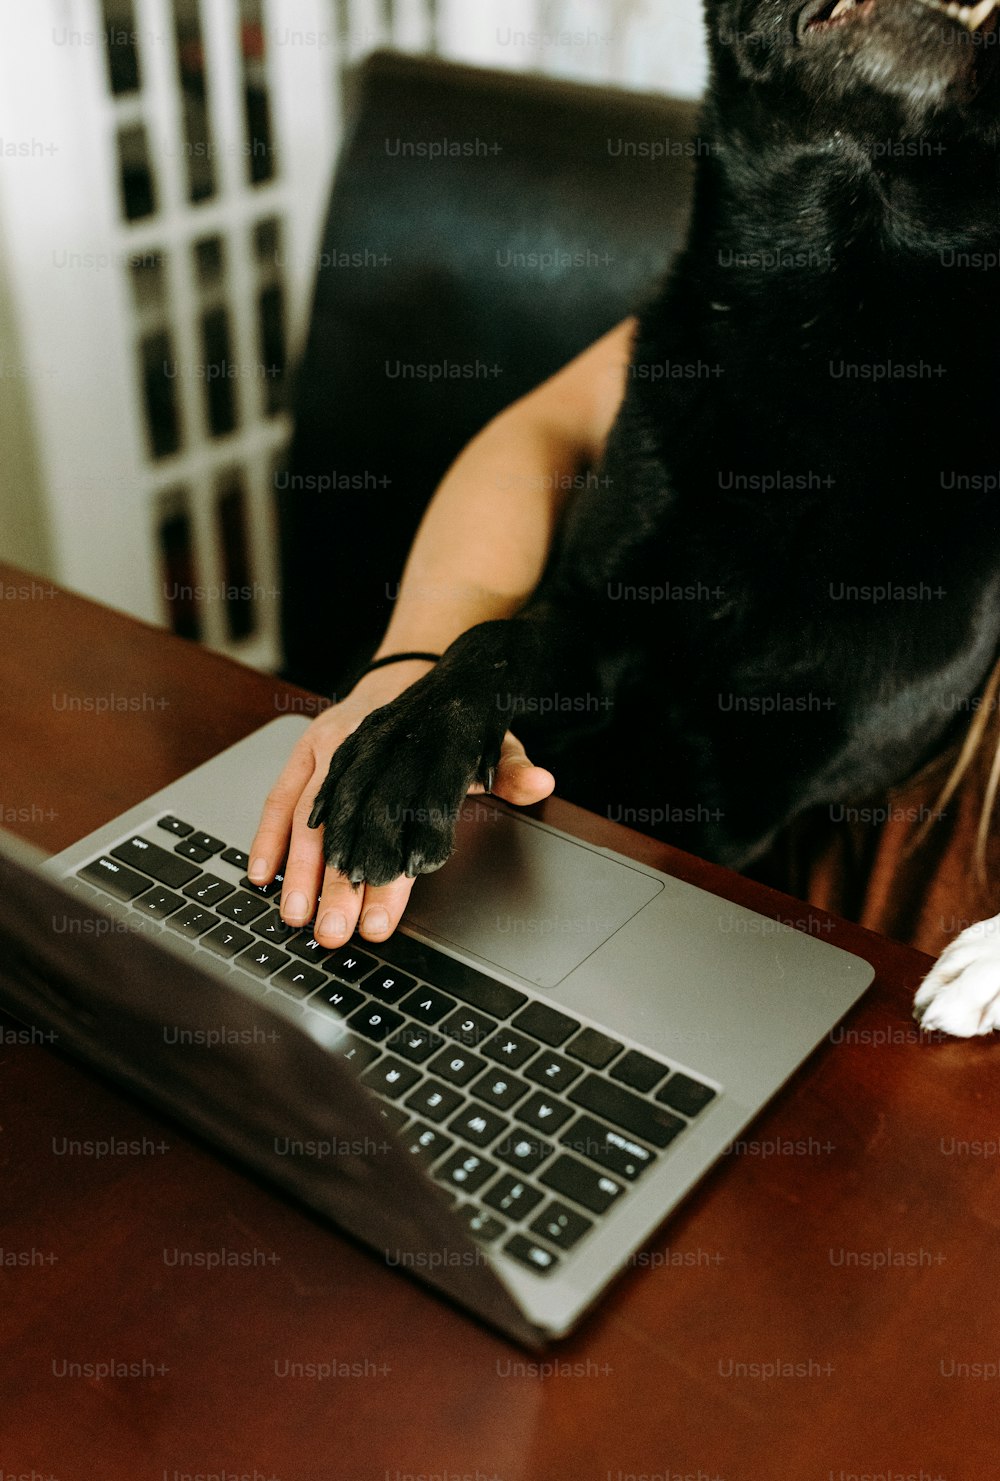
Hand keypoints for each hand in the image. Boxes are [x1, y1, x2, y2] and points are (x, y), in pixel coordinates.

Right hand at [248, 664, 554, 949]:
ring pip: (306, 816)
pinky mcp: (305, 752)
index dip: (389, 877)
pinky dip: (268, 836)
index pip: (395, 826)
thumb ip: (509, 769)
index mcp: (408, 753)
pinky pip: (280, 797)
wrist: (414, 668)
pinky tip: (261, 874)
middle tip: (334, 934)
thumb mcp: (489, 740)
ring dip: (297, 870)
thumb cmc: (449, 721)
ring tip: (294, 917)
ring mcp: (329, 751)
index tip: (382, 921)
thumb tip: (540, 782)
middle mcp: (362, 752)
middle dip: (336, 887)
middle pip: (345, 828)